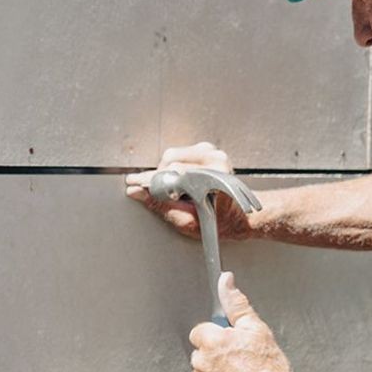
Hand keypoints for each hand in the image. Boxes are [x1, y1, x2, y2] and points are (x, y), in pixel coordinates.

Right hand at [125, 142, 253, 239]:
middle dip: (157, 178)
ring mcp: (212, 152)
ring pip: (173, 155)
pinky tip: (181, 180)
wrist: (237, 214)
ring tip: (176, 189)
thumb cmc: (217, 221)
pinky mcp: (207, 149)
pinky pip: (179, 152)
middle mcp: (215, 161)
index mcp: (213, 179)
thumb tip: (136, 193)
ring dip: (166, 171)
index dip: (150, 180)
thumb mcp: (186, 222)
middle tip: (153, 192)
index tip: (133, 183)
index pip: (173, 174)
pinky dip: (173, 166)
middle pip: (171, 161)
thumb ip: (161, 206)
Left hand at [188, 274, 298, 371]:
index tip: (231, 347)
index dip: (217, 338)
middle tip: (238, 366)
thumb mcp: (257, 330)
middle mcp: (201, 363)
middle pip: (201, 354)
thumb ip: (236, 304)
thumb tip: (225, 281)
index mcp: (212, 341)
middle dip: (215, 357)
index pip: (201, 332)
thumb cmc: (271, 371)